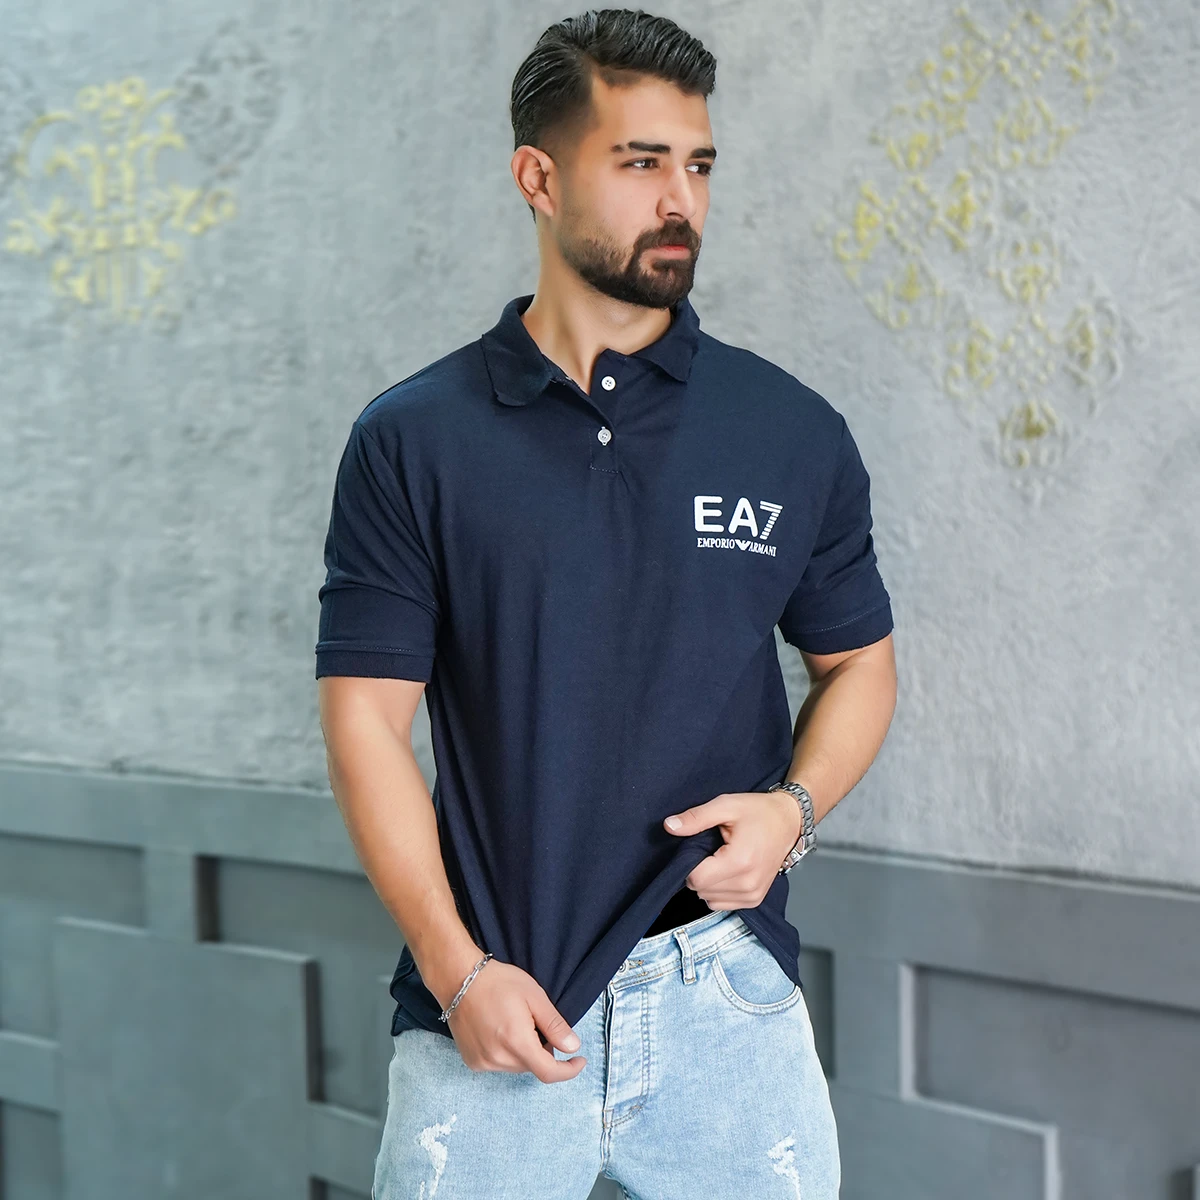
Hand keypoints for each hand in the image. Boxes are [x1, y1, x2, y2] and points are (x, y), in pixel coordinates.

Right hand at [435, 956, 587, 1083]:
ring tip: (515, 1023)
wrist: (459, 979)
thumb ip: (555, 1025)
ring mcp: (483, 1062)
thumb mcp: (534, 997)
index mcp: (517, 1043)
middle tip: (536, 1023)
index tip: (579, 1060)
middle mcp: (498, 1059)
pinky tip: (499, 1030)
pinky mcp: (472, 1061)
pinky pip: (499, 1064)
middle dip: (542, 1050)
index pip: (549, 1072)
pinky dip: (507, 1053)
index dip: (568, 1071)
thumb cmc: (498, 982)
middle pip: (533, 1066)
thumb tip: (573, 1047)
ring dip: (524, 1052)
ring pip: (516, 1066)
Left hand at [662, 789, 801, 908]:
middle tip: (712, 850)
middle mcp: (748, 884)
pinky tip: (727, 871)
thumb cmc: (759, 812)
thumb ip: (695, 818)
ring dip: (708, 882)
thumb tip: (669, 826)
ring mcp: (753, 895)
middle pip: (701, 890)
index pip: (696, 879)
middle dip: (699, 871)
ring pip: (709, 900)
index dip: (689, 863)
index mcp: (740, 861)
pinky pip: (722, 904)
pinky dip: (718, 890)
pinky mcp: (755, 900)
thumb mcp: (725, 805)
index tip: (699, 848)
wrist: (789, 821)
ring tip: (721, 859)